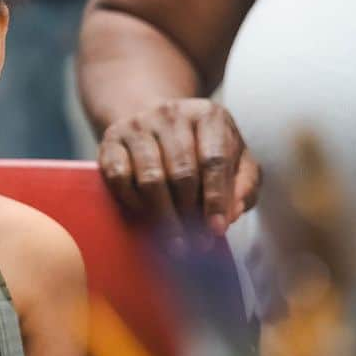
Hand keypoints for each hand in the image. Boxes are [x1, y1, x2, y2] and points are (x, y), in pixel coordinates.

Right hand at [98, 98, 260, 235]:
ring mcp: (138, 124)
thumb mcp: (236, 158)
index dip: (217, 199)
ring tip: (176, 240)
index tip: (217, 230)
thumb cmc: (203, 147)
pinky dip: (133, 203)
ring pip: (151, 178)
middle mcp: (171, 113)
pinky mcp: (111, 139)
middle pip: (182, 172)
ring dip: (164, 216)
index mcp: (208, 115)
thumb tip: (230, 214)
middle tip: (196, 242)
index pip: (214, 160)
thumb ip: (243, 185)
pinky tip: (147, 216)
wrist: (157, 121)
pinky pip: (119, 178)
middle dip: (190, 213)